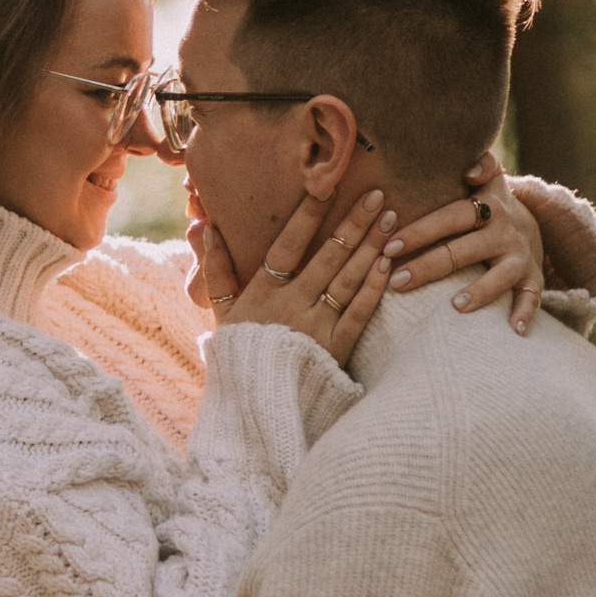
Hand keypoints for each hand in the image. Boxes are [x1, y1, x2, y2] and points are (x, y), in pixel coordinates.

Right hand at [205, 189, 395, 365]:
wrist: (257, 408)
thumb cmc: (240, 355)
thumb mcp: (221, 314)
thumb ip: (215, 270)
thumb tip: (206, 227)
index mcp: (262, 292)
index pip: (288, 245)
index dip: (308, 216)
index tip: (325, 187)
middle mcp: (292, 305)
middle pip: (328, 256)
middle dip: (354, 223)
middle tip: (376, 195)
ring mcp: (317, 327)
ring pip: (348, 279)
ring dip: (371, 247)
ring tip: (390, 220)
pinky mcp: (338, 349)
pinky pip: (360, 312)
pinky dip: (374, 287)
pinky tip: (388, 263)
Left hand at [384, 156, 543, 333]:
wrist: (533, 222)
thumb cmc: (488, 204)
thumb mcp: (487, 178)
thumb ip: (478, 164)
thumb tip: (470, 167)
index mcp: (486, 204)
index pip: (448, 217)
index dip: (420, 231)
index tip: (389, 244)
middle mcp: (504, 230)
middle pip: (462, 249)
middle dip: (428, 265)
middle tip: (396, 280)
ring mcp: (520, 255)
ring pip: (499, 275)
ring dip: (480, 291)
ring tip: (455, 305)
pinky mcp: (533, 278)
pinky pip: (531, 297)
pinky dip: (525, 313)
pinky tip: (514, 330)